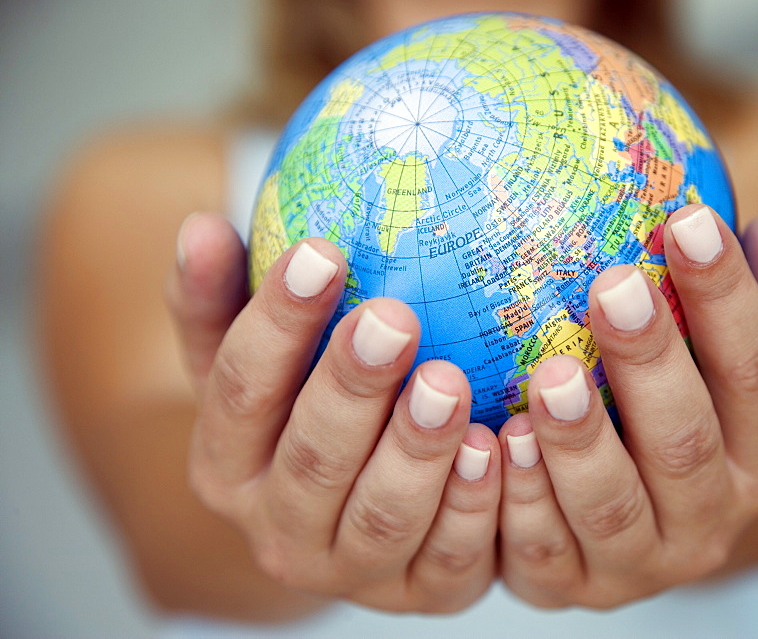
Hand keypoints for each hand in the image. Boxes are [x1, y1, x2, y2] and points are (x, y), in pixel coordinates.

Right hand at [166, 213, 500, 612]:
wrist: (338, 518)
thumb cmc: (298, 408)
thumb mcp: (249, 357)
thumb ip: (219, 299)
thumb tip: (199, 225)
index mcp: (226, 463)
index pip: (239, 389)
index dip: (276, 323)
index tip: (321, 251)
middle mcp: (278, 528)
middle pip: (312, 460)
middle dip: (350, 389)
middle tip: (393, 319)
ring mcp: (350, 571)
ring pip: (381, 518)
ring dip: (415, 453)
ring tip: (448, 384)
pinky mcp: (420, 593)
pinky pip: (449, 558)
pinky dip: (474, 508)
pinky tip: (498, 447)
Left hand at [497, 205, 757, 607]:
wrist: (653, 521)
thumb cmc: (689, 412)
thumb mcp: (734, 363)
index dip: (729, 299)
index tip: (689, 222)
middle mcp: (712, 518)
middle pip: (685, 443)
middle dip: (652, 364)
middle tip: (614, 287)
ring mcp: (641, 563)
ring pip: (612, 507)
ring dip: (581, 443)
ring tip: (550, 376)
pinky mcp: (572, 585)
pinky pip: (542, 551)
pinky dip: (520, 502)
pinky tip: (496, 444)